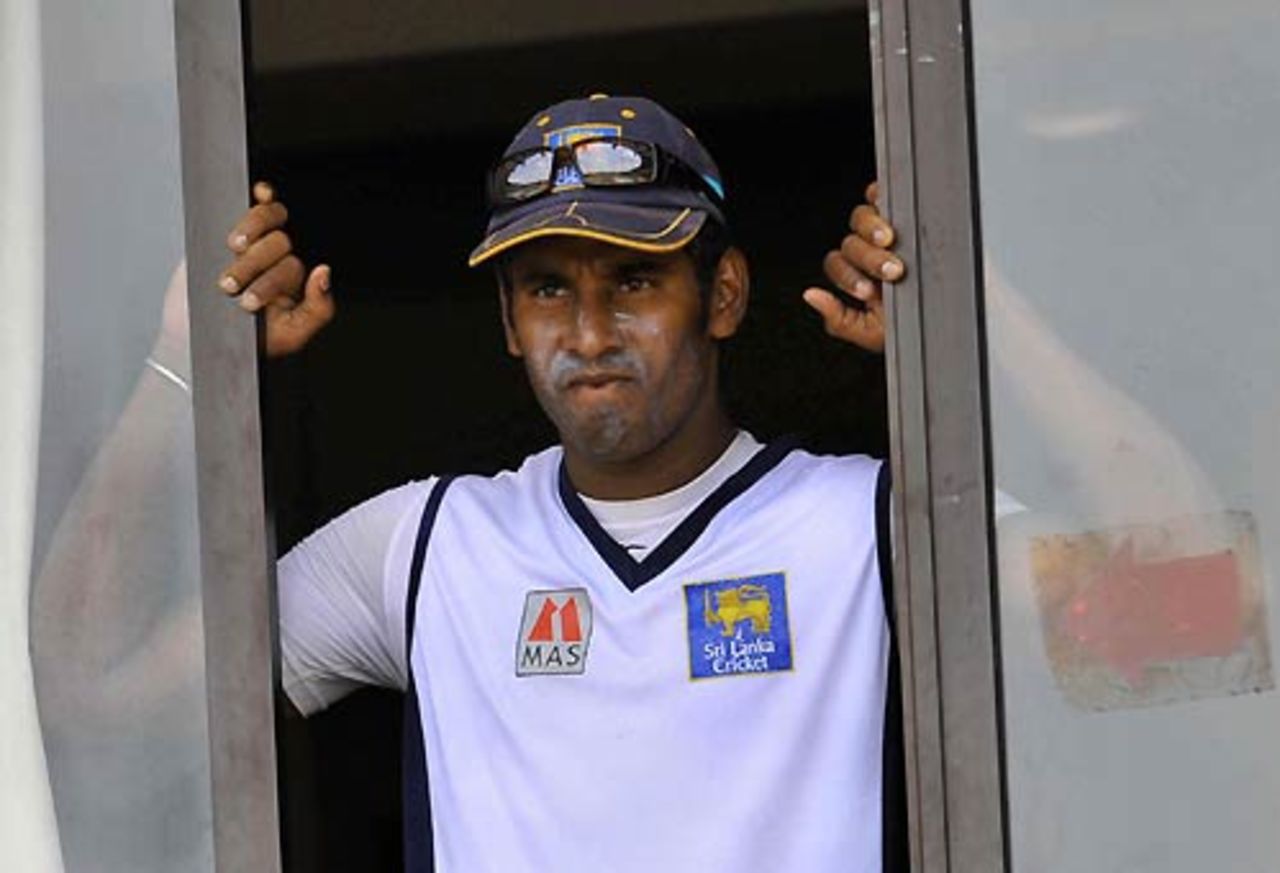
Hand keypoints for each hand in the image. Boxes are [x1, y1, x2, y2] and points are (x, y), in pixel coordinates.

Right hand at [219, 181, 334, 357]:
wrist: (197, 335)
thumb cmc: (247, 339)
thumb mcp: (290, 335)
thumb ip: (318, 309)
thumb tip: (324, 273)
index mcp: (294, 282)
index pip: (294, 267)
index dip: (271, 281)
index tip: (247, 302)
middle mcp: (278, 260)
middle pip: (279, 243)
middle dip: (252, 266)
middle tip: (229, 287)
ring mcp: (256, 242)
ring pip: (268, 218)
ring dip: (251, 231)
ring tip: (233, 250)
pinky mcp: (230, 227)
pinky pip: (257, 202)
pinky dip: (264, 194)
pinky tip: (261, 194)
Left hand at [802, 181, 904, 353]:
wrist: (948, 317)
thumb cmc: (912, 324)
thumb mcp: (873, 332)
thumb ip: (839, 319)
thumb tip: (810, 296)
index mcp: (857, 275)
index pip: (837, 266)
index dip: (848, 276)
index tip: (868, 291)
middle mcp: (867, 251)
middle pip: (851, 242)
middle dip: (868, 258)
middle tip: (891, 270)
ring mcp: (885, 228)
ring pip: (862, 217)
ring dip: (872, 228)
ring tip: (890, 241)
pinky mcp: (904, 212)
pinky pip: (881, 194)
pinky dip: (880, 196)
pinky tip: (894, 213)